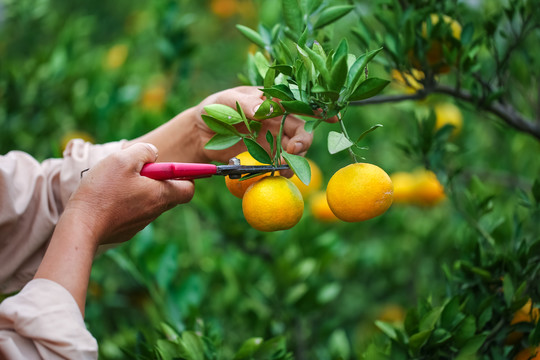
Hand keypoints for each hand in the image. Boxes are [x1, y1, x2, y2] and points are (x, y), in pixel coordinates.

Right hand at [35, 142, 194, 313]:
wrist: (80, 227)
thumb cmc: (103, 191)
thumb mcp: (123, 159)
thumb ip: (144, 151)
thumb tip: (154, 154)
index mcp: (161, 195)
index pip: (189, 189)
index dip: (186, 177)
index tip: (173, 168)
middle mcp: (155, 212)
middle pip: (169, 195)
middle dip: (159, 181)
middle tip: (139, 171)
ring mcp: (140, 224)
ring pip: (149, 203)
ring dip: (140, 191)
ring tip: (117, 183)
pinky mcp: (126, 231)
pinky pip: (133, 213)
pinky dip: (126, 203)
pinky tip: (107, 198)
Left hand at [126, 86, 336, 163]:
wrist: (199, 136)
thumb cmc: (212, 110)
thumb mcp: (225, 102)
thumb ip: (245, 104)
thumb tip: (262, 110)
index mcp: (271, 100)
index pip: (298, 102)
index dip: (316, 108)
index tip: (331, 116)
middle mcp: (276, 119)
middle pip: (300, 129)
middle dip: (303, 140)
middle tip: (295, 150)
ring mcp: (272, 139)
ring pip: (294, 149)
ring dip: (295, 158)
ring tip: (285, 166)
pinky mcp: (265, 156)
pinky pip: (280, 163)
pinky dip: (283, 169)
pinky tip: (279, 173)